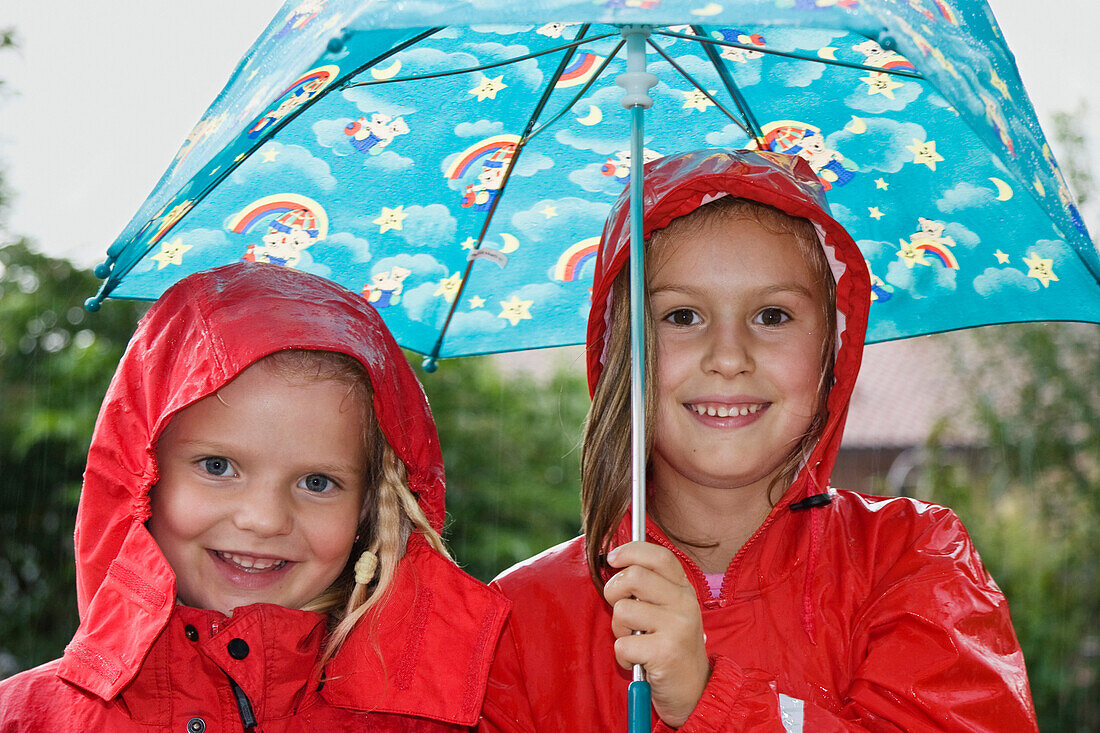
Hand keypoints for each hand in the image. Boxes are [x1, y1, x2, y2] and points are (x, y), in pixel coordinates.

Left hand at [604, 541, 709, 727]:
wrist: (693, 692)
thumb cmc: (670, 648)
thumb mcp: (669, 611)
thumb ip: (650, 587)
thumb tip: (614, 559)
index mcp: (685, 590)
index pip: (659, 556)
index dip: (631, 551)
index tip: (611, 558)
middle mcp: (685, 603)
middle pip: (634, 576)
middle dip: (613, 592)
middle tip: (620, 610)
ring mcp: (677, 627)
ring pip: (623, 610)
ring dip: (618, 629)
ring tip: (634, 640)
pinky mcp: (666, 653)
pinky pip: (622, 644)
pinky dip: (622, 656)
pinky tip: (638, 661)